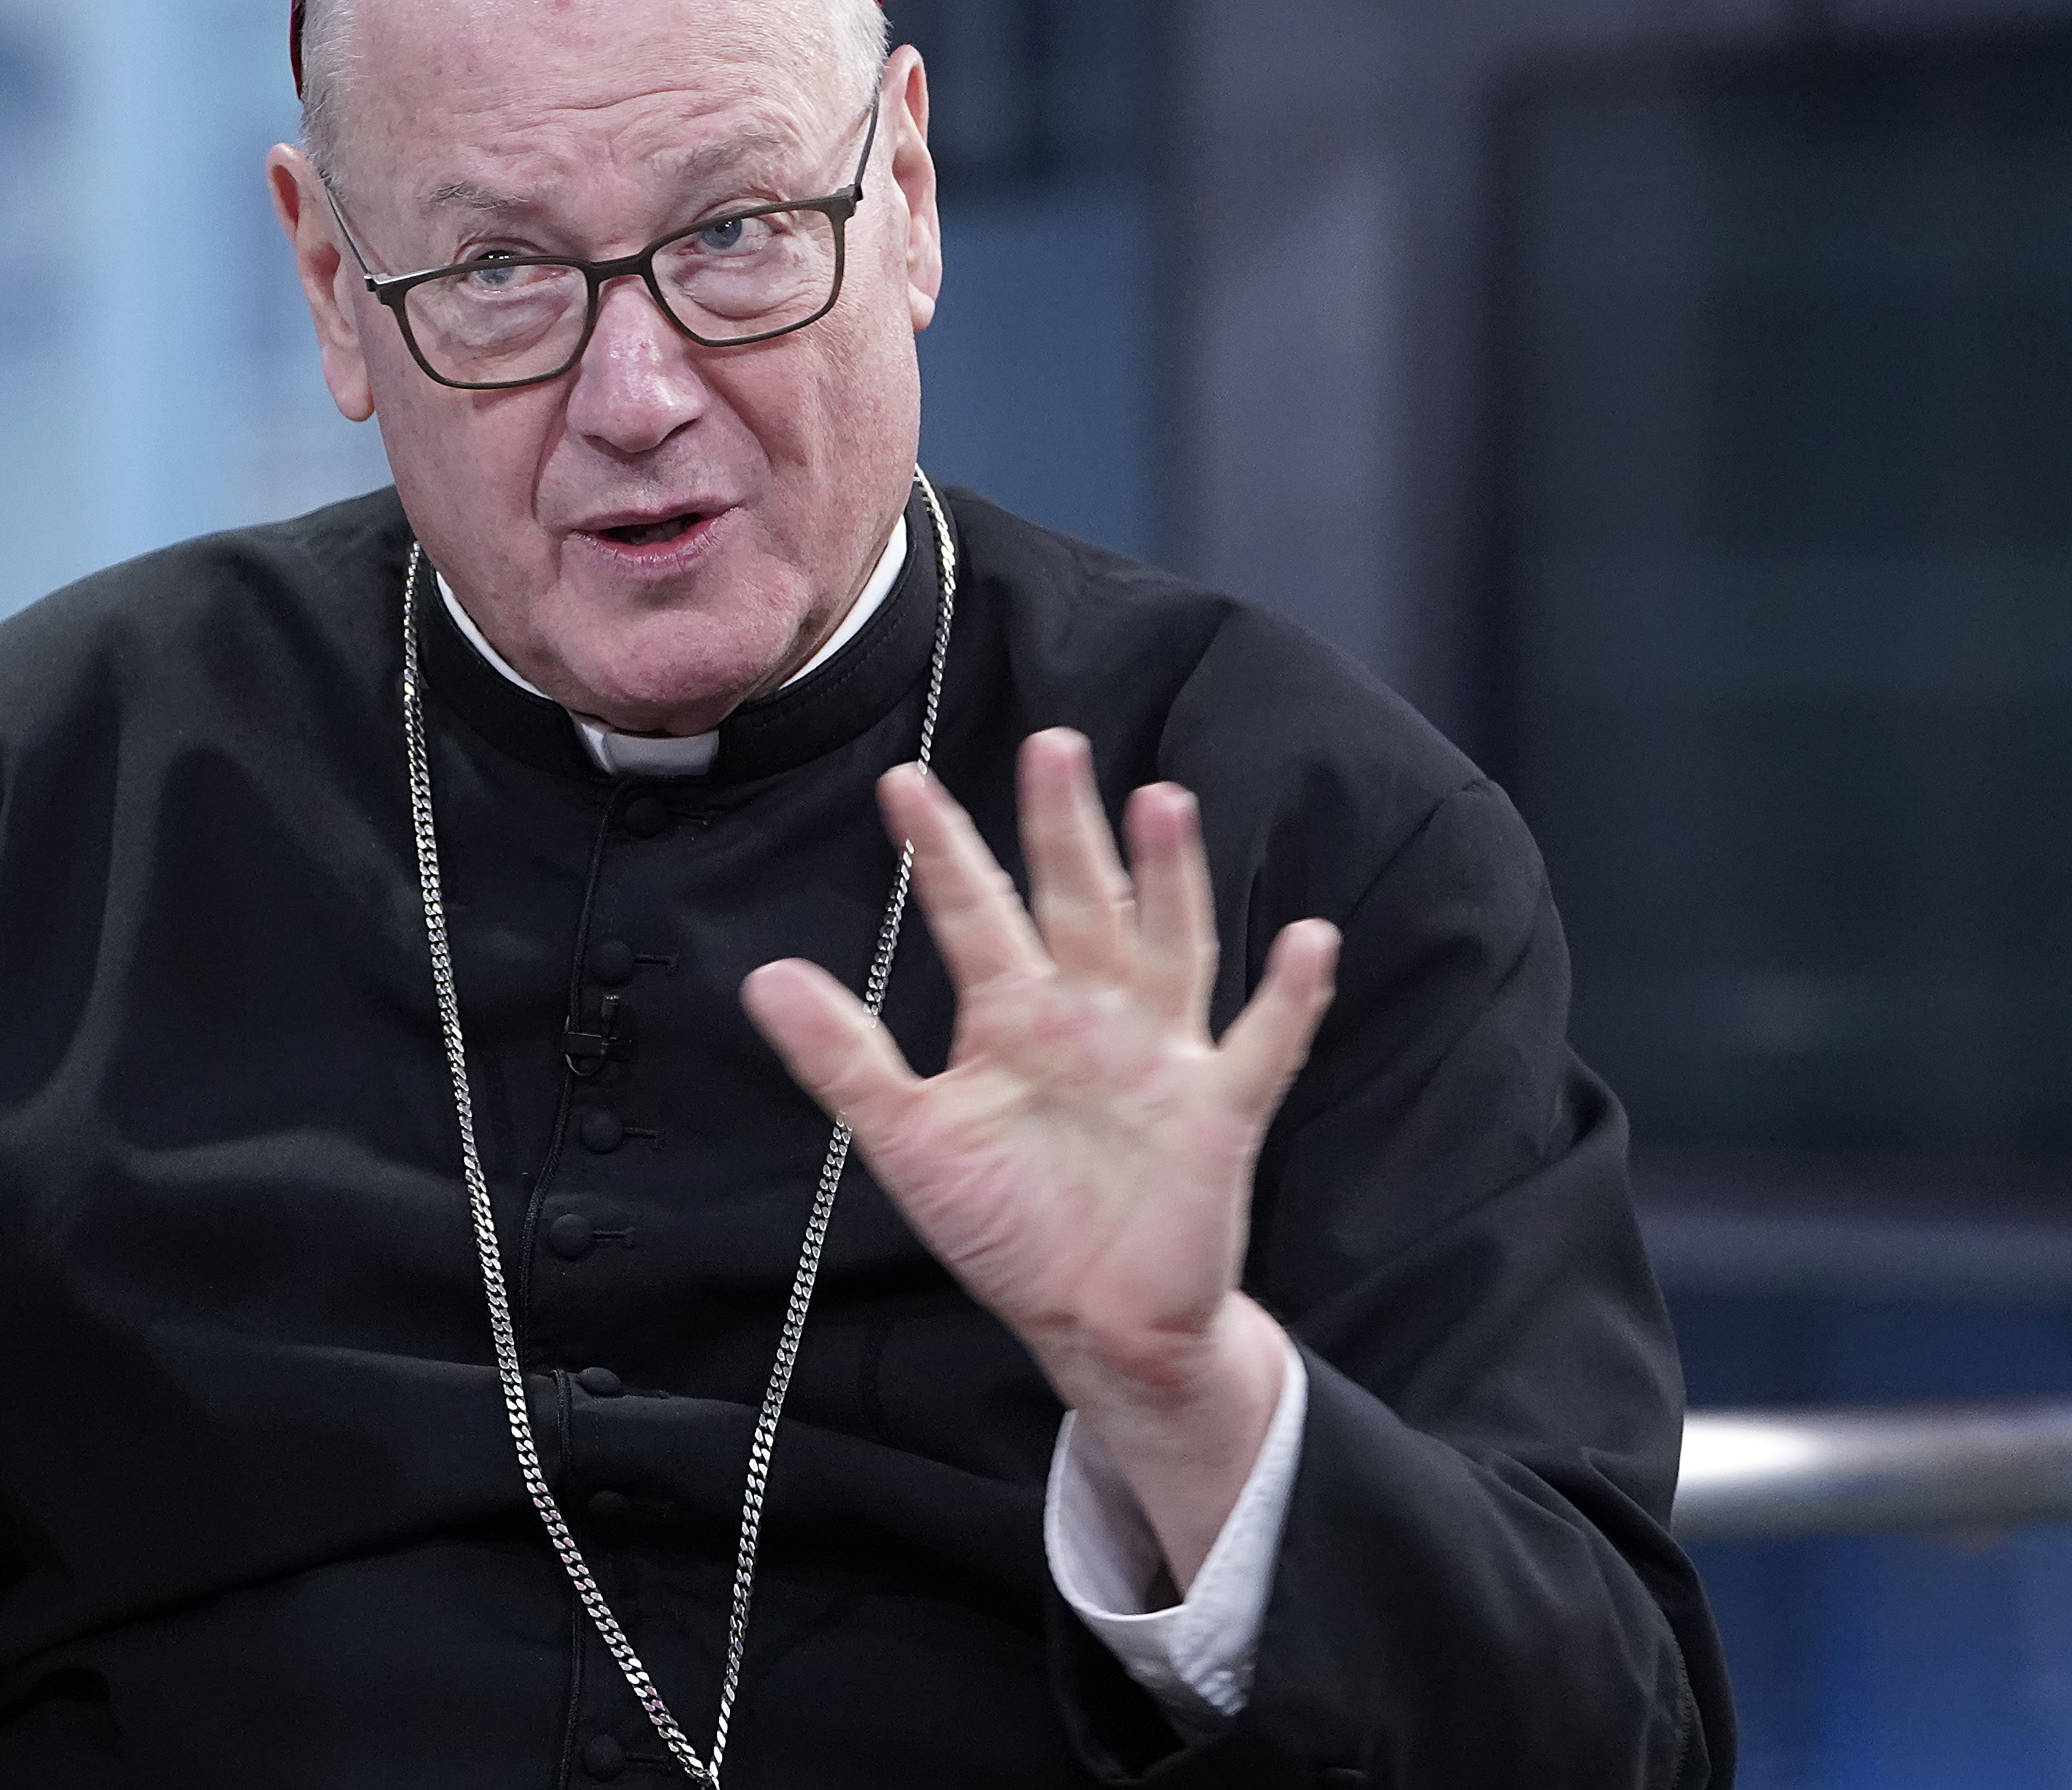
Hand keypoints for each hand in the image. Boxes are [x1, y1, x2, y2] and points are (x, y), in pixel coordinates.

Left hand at [741, 730, 1337, 1585]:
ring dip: (1169, 878)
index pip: (974, 913)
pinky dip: (1290, 998)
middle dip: (1064, 828)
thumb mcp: (909, 1143)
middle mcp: (1090, 1016)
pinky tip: (1308, 940)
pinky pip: (1262, 1046)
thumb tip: (763, 979)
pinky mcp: (1217, 1112)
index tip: (902, 784)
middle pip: (1077, 902)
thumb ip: (843, 1061)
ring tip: (1161, 802)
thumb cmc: (1010, 1227)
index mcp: (1013, 1017)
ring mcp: (1159, 1056)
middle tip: (1051, 746)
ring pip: (1168, 946)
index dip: (942, 852)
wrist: (1092, 1326)